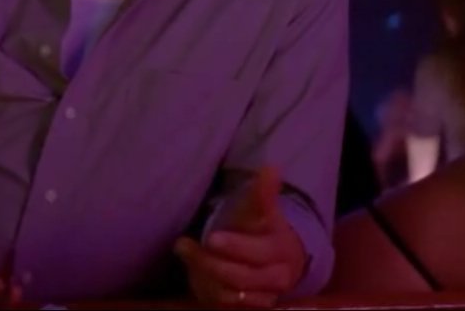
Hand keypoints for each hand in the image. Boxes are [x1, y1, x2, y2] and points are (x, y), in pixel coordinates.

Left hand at [175, 167, 306, 307]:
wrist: (275, 260)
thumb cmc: (262, 230)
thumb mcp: (261, 211)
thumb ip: (264, 193)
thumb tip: (271, 167)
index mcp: (281, 252)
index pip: (257, 253)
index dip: (235, 246)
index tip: (211, 238)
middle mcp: (275, 280)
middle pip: (239, 277)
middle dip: (209, 262)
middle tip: (183, 244)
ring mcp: (261, 298)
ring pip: (227, 294)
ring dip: (202, 274)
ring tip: (185, 251)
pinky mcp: (245, 309)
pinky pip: (220, 304)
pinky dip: (204, 288)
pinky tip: (193, 270)